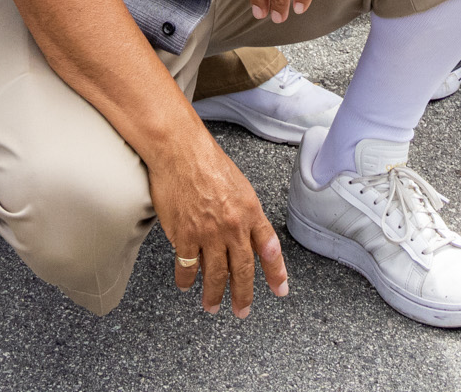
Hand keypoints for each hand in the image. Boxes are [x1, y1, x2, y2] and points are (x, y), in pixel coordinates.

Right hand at [148, 132, 287, 316]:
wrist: (180, 151)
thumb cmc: (207, 161)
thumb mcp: (239, 186)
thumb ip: (245, 214)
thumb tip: (244, 237)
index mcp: (251, 211)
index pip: (269, 248)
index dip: (276, 272)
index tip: (280, 289)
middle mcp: (233, 226)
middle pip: (242, 270)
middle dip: (243, 295)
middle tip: (242, 310)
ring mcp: (209, 233)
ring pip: (215, 274)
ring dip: (214, 295)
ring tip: (212, 306)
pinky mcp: (185, 235)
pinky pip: (188, 266)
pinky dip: (186, 280)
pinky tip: (186, 285)